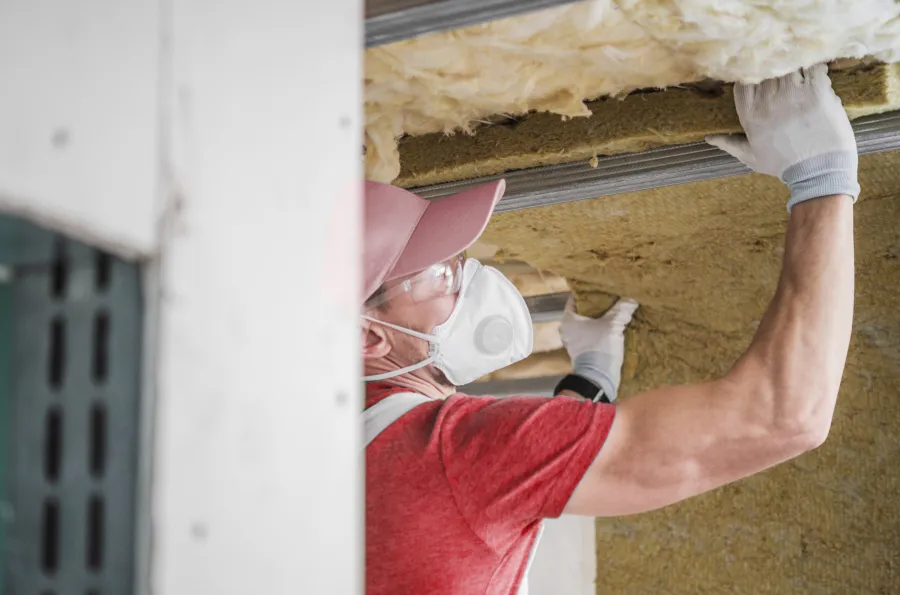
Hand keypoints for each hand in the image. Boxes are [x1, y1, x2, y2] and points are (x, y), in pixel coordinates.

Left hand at [559, 296, 638, 401]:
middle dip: (597, 305)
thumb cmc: (600, 348)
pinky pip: (592, 335)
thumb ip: (622, 309)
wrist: (599, 378)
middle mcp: (568, 330)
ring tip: (615, 310)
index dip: (587, 291)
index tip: (599, 286)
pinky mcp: (584, 352)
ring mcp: (575, 342)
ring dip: (600, 319)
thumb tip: (632, 298)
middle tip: (611, 297)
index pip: (575, 299)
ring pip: (588, 324)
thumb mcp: (613, 325)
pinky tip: (615, 326)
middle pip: (583, 311)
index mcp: (568, 320)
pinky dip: (601, 330)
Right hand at [706, 63, 858, 210]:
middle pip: (767, 69)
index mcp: (750, 114)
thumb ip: (729, 143)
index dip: (751, 76)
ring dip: (796, 65)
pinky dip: (816, 67)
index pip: (743, 82)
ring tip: (802, 71)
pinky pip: (814, 67)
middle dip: (775, 68)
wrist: (818, 170)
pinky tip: (818, 74)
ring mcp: (792, 93)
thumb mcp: (751, 156)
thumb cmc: (783, 164)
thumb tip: (708, 138)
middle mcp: (768, 100)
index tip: (760, 78)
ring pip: (790, 64)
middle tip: (784, 71)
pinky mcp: (816, 91)